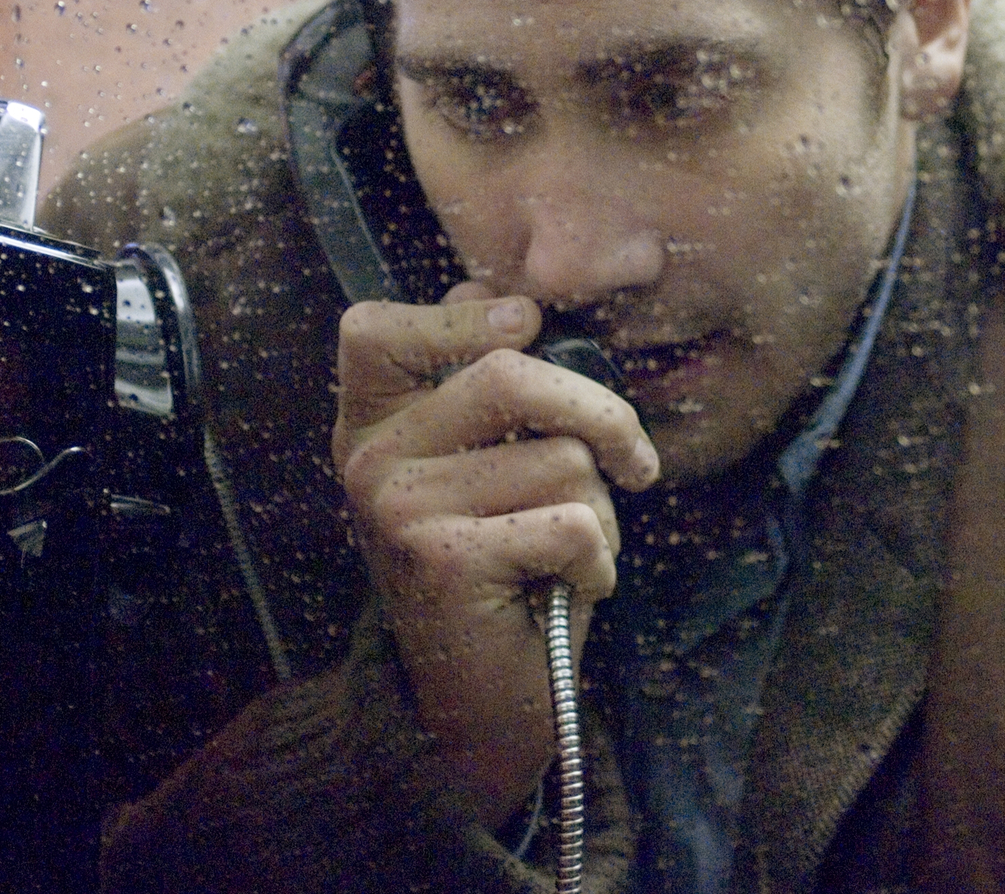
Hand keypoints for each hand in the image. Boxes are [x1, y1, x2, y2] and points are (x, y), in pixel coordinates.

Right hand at [332, 283, 657, 827]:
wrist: (478, 703)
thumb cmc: (505, 571)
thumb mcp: (486, 469)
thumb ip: (488, 391)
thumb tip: (510, 301)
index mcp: (373, 425)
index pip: (374, 329)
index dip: (458, 314)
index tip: (526, 325)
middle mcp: (369, 460)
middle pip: (509, 375)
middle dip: (602, 415)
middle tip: (635, 463)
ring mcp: (399, 508)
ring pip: (561, 459)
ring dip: (601, 512)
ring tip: (568, 554)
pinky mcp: (443, 559)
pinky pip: (572, 523)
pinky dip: (598, 561)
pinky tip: (569, 589)